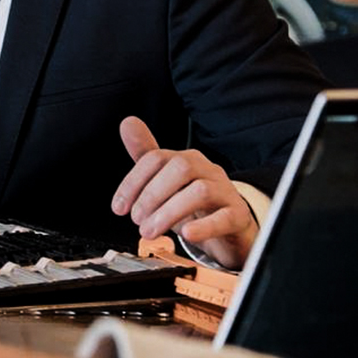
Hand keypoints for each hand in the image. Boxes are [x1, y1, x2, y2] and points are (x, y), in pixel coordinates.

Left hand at [111, 117, 257, 268]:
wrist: (230, 230)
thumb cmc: (193, 205)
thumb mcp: (165, 182)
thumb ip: (145, 155)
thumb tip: (128, 123)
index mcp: (185, 159)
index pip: (155, 158)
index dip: (132, 182)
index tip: (119, 207)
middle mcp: (206, 169)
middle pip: (179, 168)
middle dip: (151, 195)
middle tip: (136, 219)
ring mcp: (224, 190)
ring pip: (200, 191)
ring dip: (169, 213)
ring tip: (151, 230)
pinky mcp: (239, 216)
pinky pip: (225, 217)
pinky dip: (204, 226)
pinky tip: (187, 234)